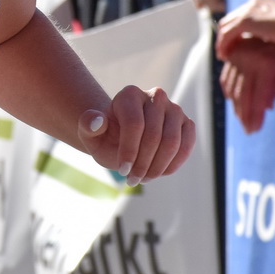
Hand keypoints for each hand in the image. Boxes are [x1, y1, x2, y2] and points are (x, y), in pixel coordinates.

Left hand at [76, 85, 194, 184]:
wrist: (121, 138)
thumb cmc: (105, 136)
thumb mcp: (90, 134)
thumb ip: (88, 125)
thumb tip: (97, 121)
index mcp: (130, 94)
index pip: (134, 124)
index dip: (129, 151)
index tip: (121, 171)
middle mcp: (155, 96)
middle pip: (154, 135)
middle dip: (142, 163)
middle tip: (132, 179)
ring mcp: (174, 109)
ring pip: (172, 142)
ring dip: (157, 167)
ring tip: (143, 178)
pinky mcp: (187, 123)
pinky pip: (187, 146)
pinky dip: (173, 164)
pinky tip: (158, 173)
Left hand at [216, 0, 274, 53]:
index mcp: (261, 4)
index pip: (240, 15)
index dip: (235, 30)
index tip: (235, 44)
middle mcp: (251, 5)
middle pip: (229, 19)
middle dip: (225, 35)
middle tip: (225, 50)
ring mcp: (247, 12)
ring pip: (224, 27)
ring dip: (222, 42)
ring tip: (223, 56)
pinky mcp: (245, 21)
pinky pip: (226, 34)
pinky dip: (223, 45)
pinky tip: (225, 56)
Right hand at [219, 38, 274, 133]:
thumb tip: (266, 108)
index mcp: (266, 65)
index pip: (258, 97)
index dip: (255, 116)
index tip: (254, 130)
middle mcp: (249, 61)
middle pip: (243, 96)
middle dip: (245, 116)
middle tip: (248, 130)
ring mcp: (238, 57)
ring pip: (232, 89)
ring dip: (236, 107)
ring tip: (243, 119)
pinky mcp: (232, 55)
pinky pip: (226, 78)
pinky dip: (229, 93)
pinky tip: (235, 103)